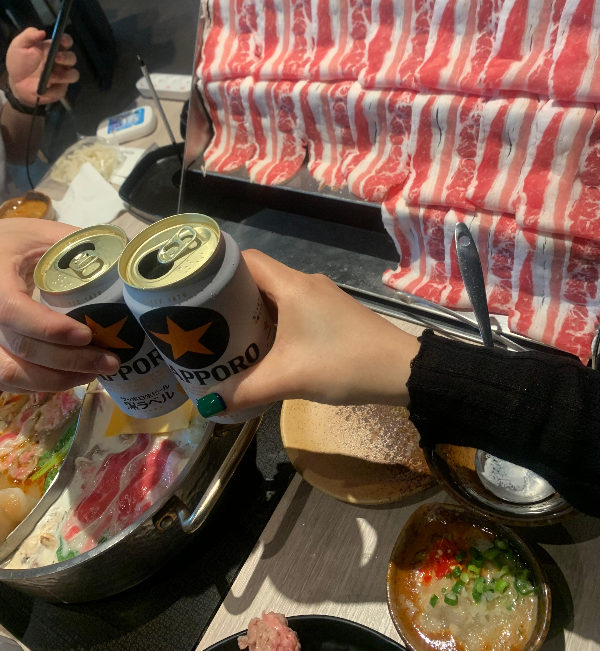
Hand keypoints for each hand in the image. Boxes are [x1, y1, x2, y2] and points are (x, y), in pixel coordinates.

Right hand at [0, 219, 119, 392]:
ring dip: (56, 380)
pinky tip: (70, 377)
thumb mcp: (41, 234)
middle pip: (21, 348)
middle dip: (69, 361)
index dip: (50, 328)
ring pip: (11, 373)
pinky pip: (7, 380)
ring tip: (94, 373)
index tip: (87, 334)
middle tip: (110, 361)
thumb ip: (78, 246)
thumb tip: (125, 265)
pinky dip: (40, 384)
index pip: (14, 311)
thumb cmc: (13, 243)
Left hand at [6, 28, 78, 107]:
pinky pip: (62, 90)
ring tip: (49, 77)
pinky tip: (44, 89)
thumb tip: (42, 32)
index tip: (61, 41)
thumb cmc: (19, 62)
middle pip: (72, 58)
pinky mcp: (59, 90)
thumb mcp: (19, 45)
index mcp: (53, 49)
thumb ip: (29, 36)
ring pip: (73, 75)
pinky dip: (53, 90)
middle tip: (56, 58)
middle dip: (66, 57)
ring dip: (63, 75)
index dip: (67, 40)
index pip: (66, 42)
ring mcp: (62, 76)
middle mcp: (61, 62)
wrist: (15, 82)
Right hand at [197, 250, 420, 416]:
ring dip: (252, 312)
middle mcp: (305, 283)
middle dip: (230, 297)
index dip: (218, 269)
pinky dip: (273, 321)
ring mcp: (321, 297)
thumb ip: (246, 391)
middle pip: (257, 278)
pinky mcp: (332, 313)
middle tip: (203, 320)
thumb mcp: (289, 379)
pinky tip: (264, 346)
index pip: (245, 259)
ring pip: (276, 295)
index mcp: (291, 285)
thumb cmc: (343, 363)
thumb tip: (209, 403)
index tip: (194, 289)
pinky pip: (293, 308)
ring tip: (225, 336)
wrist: (402, 371)